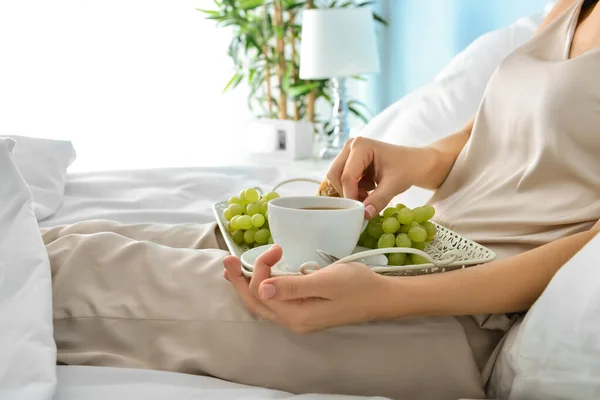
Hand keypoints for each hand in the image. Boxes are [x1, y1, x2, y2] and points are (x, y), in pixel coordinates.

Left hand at [223, 245, 391, 332]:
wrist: (382, 297)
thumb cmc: (358, 286)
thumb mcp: (326, 282)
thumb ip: (292, 286)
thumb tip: (261, 289)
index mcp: (295, 315)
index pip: (261, 292)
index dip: (260, 267)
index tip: (277, 247)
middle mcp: (293, 321)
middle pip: (255, 303)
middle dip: (238, 281)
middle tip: (226, 260)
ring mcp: (299, 318)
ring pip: (264, 303)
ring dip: (248, 285)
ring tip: (233, 269)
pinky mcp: (306, 311)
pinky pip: (277, 302)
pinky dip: (264, 288)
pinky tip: (262, 277)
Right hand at [326, 137, 425, 217]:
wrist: (415, 163)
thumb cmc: (407, 168)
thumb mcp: (394, 185)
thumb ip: (378, 200)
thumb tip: (364, 215)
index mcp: (360, 145)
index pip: (347, 175)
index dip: (351, 195)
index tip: (360, 211)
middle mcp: (350, 146)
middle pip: (334, 175)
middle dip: (347, 193)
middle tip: (362, 204)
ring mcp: (348, 154)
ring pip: (336, 179)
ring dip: (350, 192)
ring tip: (369, 197)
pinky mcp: (350, 162)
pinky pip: (342, 180)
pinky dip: (353, 190)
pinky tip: (369, 191)